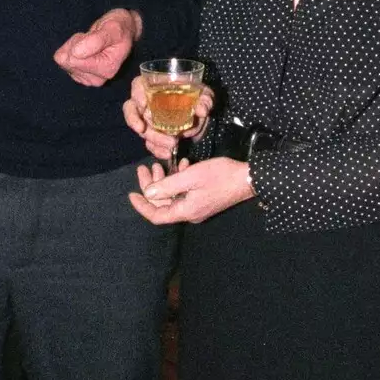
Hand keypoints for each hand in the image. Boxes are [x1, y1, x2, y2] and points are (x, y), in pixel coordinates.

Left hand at [54, 7, 142, 85]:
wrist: (123, 30)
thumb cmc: (119, 28)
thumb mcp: (112, 28)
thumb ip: (96, 40)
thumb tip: (75, 53)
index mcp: (106, 69)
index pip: (75, 60)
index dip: (79, 42)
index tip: (93, 35)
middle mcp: (97, 78)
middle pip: (67, 61)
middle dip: (75, 44)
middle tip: (91, 37)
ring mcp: (87, 79)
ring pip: (63, 61)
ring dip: (74, 46)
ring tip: (90, 41)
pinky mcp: (80, 76)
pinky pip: (62, 61)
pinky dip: (71, 50)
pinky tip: (85, 47)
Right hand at [123, 75, 213, 159]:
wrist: (199, 114)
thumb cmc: (197, 96)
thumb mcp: (204, 94)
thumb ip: (205, 99)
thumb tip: (202, 110)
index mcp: (155, 85)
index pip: (138, 85)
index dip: (137, 93)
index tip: (144, 103)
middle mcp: (147, 102)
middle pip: (132, 109)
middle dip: (136, 121)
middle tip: (145, 129)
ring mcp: (148, 120)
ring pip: (141, 129)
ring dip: (153, 138)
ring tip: (171, 144)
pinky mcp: (153, 134)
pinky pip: (150, 143)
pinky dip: (157, 150)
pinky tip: (167, 153)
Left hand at [128, 156, 253, 224]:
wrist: (248, 178)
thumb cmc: (220, 176)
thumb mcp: (191, 176)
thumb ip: (167, 186)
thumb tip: (148, 193)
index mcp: (185, 211)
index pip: (156, 215)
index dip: (142, 206)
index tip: (131, 193)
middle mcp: (190, 213)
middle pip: (163, 204)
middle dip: (152, 186)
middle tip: (145, 168)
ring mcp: (198, 207)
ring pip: (173, 197)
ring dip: (165, 181)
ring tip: (159, 165)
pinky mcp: (204, 200)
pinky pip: (185, 193)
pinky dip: (179, 180)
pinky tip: (182, 165)